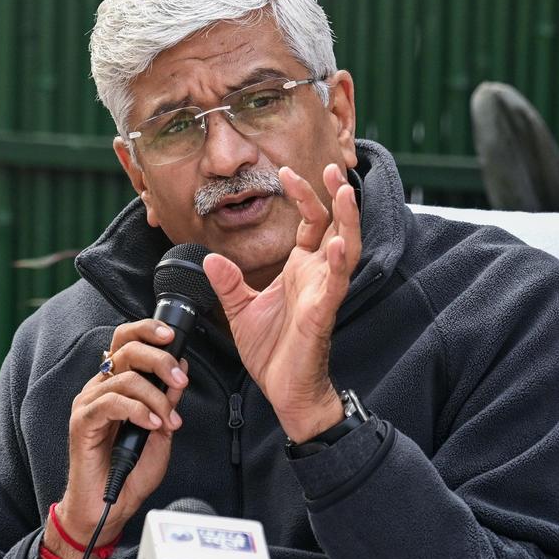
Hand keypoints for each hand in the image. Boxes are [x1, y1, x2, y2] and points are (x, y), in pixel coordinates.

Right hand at [51, 320, 189, 553]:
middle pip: (126, 349)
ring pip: (125, 378)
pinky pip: (112, 402)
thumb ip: (168, 399)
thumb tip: (180, 368)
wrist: (109, 505)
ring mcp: (88, 402)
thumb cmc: (131, 470)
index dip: (147, 331)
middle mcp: (100, 387)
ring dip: (156, 398)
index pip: (126, 341)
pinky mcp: (82, 421)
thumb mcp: (161, 429)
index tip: (173, 336)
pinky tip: (151, 425)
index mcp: (116, 383)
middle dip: (159, 359)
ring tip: (167, 420)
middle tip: (180, 379)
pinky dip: (138, 411)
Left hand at [203, 163, 360, 441]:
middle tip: (333, 167)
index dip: (304, 196)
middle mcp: (316, 276)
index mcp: (300, 270)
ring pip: (345, 249)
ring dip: (348, 221)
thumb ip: (228, 283)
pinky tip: (336, 243)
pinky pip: (334, 286)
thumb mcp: (240, 311)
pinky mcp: (322, 315)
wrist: (283, 392)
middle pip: (334, 226)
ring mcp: (323, 294)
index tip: (287, 171)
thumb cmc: (272, 352)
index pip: (310, 223)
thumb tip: (210, 258)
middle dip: (336, 197)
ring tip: (346, 193)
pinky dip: (336, 264)